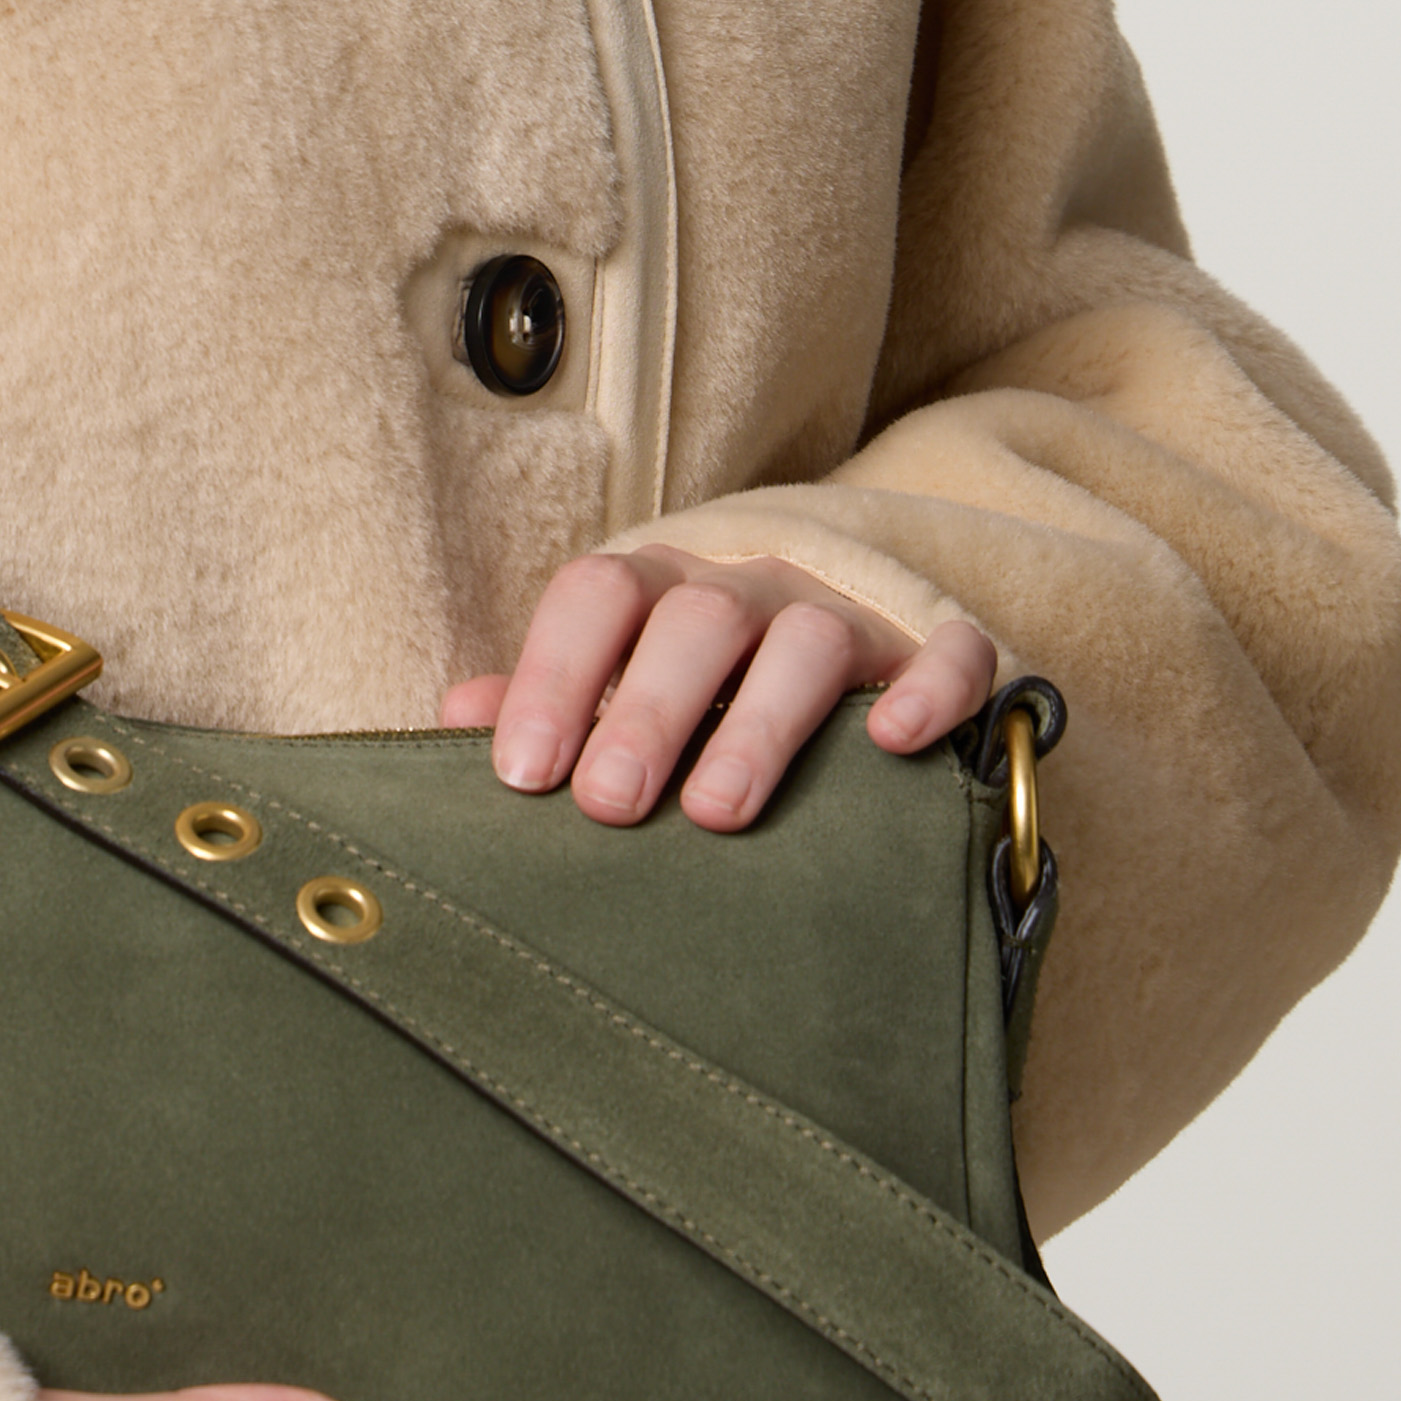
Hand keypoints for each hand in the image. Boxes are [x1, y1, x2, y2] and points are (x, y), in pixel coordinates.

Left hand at [441, 548, 997, 829]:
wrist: (843, 635)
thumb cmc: (698, 691)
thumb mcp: (617, 690)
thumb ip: (543, 704)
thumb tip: (453, 720)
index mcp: (660, 591)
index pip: (597, 595)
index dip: (554, 674)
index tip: (522, 775)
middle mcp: (749, 588)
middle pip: (698, 617)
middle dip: (648, 708)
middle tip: (609, 804)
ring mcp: (845, 614)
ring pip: (810, 639)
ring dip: (762, 721)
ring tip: (719, 811)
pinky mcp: (931, 653)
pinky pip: (947, 652)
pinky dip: (929, 689)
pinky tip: (894, 743)